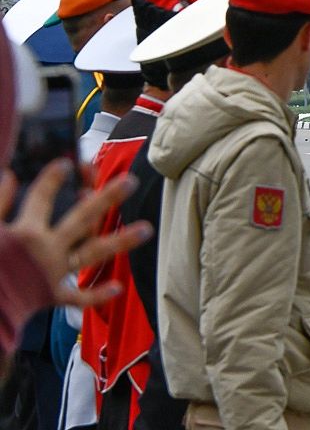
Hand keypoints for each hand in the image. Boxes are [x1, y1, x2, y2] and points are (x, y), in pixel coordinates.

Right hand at [0, 161, 152, 307]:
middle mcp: (48, 250)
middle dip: (106, 198)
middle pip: (82, 218)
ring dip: (120, 241)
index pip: (43, 197)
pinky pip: (78, 296)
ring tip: (147, 229)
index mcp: (26, 232)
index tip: (67, 162)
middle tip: (130, 181)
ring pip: (92, 254)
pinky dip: (96, 293)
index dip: (54, 178)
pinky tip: (117, 288)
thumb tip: (9, 175)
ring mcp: (54, 273)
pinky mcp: (52, 296)